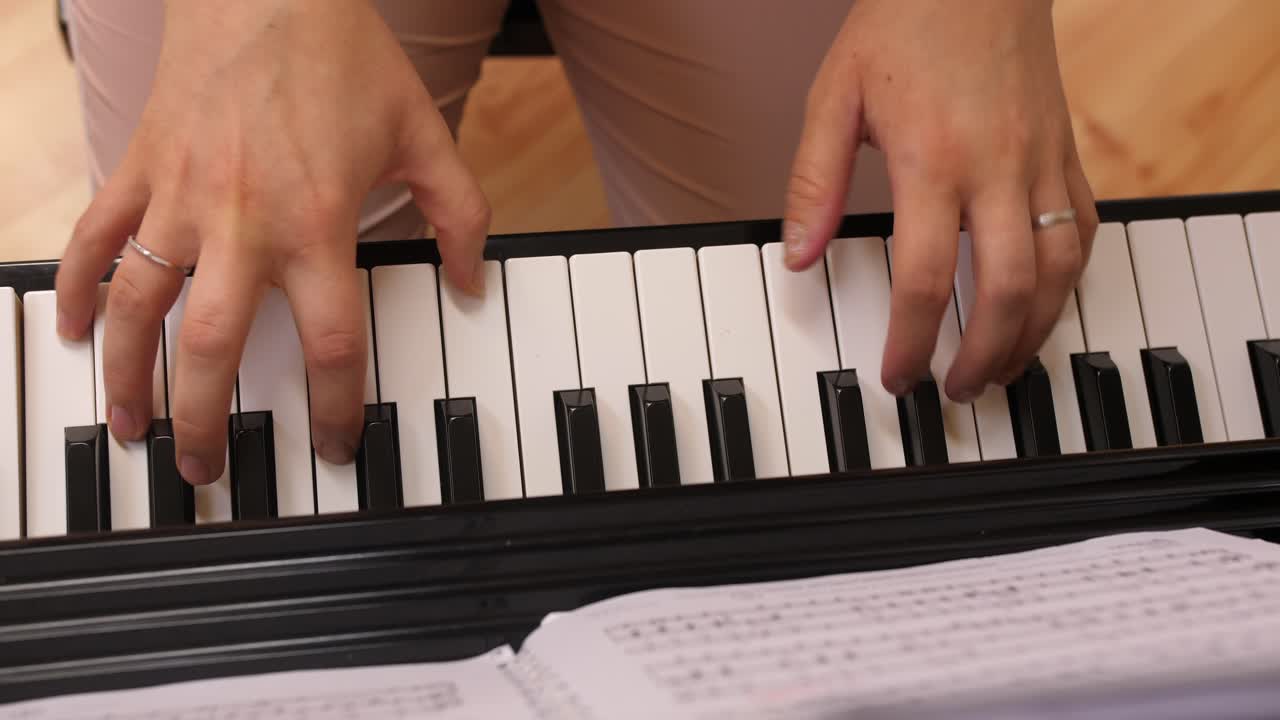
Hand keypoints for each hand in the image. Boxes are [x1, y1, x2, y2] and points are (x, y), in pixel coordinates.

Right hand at [55, 0, 489, 482]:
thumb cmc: (342, 54)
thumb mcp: (423, 131)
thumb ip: (459, 213)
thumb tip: (471, 279)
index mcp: (317, 222)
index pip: (331, 344)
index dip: (338, 408)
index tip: (338, 446)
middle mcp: (242, 222)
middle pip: (214, 348)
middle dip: (207, 422)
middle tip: (208, 470)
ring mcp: (179, 196)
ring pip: (137, 305)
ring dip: (127, 375)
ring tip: (130, 427)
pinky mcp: (138, 166)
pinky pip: (91, 237)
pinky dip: (73, 285)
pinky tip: (68, 330)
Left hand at [781, 0, 1097, 401]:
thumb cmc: (904, 25)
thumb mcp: (834, 96)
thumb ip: (814, 181)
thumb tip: (796, 256)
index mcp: (931, 160)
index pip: (922, 278)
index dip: (910, 342)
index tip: (896, 377)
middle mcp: (996, 168)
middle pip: (1006, 291)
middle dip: (983, 357)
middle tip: (956, 391)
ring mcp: (1041, 161)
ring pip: (1060, 271)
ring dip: (1034, 332)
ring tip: (1002, 368)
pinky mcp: (1067, 152)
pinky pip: (1083, 229)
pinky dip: (1069, 280)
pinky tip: (1043, 304)